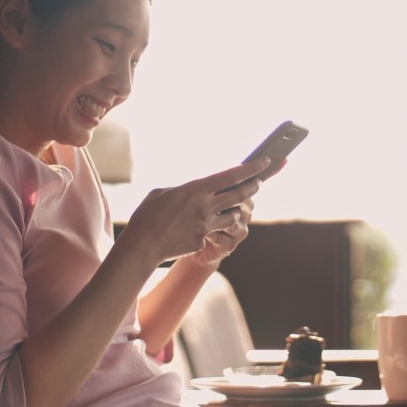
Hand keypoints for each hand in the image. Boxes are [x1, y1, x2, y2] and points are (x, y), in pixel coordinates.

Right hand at [121, 157, 269, 265]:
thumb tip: (195, 190)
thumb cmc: (148, 215)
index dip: (251, 168)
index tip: (264, 162)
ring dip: (235, 211)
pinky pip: (214, 232)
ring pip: (233, 216)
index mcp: (196, 189)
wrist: (142, 245)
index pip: (231, 175)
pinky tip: (196, 230)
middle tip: (259, 182)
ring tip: (231, 207)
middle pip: (240, 195)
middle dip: (253, 187)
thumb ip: (185, 190)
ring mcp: (206, 225)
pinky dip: (211, 229)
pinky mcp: (203, 240)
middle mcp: (205, 206)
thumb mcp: (163, 193)